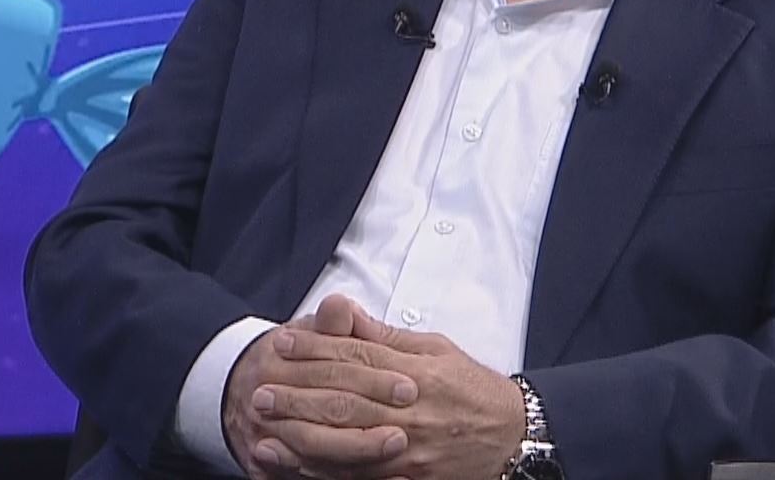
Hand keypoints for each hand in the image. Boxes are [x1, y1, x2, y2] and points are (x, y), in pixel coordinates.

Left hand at [252, 298, 525, 479]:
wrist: (514, 437)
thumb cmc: (473, 389)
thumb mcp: (436, 349)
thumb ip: (386, 337)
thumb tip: (344, 312)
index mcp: (416, 373)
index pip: (356, 358)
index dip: (315, 349)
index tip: (282, 343)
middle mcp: (410, 411)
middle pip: (343, 400)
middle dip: (297, 394)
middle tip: (260, 387)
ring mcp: (408, 450)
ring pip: (344, 441)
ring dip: (300, 433)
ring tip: (264, 425)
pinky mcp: (407, 478)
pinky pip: (357, 476)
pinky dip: (322, 469)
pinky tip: (294, 463)